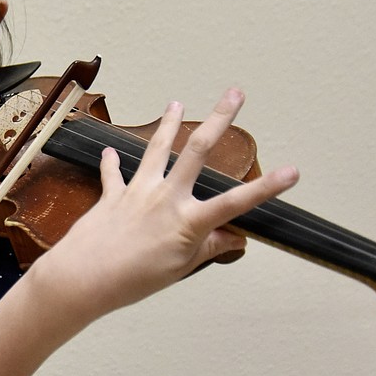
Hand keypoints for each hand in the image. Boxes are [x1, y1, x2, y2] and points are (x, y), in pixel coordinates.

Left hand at [31, 88, 297, 321]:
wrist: (82, 278)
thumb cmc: (130, 281)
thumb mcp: (178, 270)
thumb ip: (207, 249)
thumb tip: (233, 240)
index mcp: (187, 222)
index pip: (236, 203)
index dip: (267, 187)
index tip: (292, 171)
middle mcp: (165, 199)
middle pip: (197, 151)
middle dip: (219, 119)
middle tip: (235, 95)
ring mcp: (138, 192)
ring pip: (156, 149)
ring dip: (169, 124)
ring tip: (176, 104)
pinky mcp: (112, 195)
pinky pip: (114, 174)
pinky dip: (112, 163)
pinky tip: (110, 152)